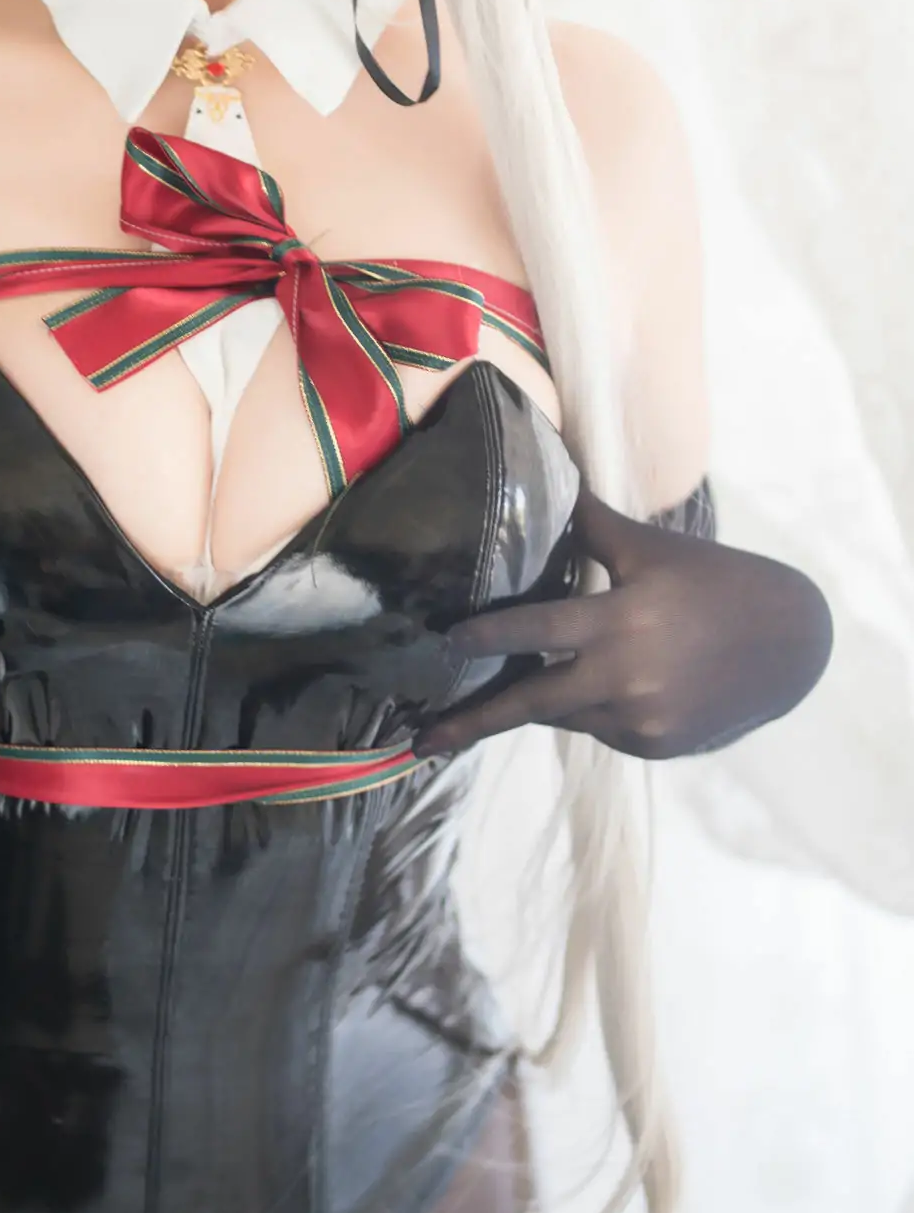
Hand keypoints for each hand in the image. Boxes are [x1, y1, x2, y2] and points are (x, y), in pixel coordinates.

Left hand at [414, 486, 832, 762]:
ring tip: (509, 687)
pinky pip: (599, 730)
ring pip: (565, 714)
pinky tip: (602, 686)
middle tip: (421, 739)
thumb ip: (588, 524)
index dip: (485, 637)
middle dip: (473, 721)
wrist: (790, 646)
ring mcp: (641, 720)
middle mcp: (626, 678)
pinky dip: (588, 710)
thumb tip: (545, 465)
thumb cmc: (714, 583)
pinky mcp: (655, 747)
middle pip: (532, 702)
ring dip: (542, 699)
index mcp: (620, 621)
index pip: (535, 630)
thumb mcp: (650, 549)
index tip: (442, 644)